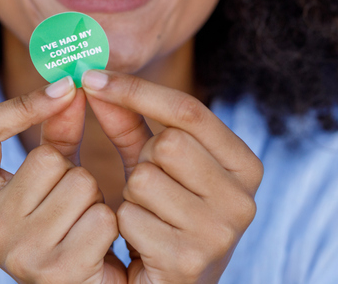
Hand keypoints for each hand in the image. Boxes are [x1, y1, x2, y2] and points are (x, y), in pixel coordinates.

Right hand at [0, 76, 126, 282]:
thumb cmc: (65, 224)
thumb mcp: (53, 175)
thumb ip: (57, 132)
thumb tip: (70, 87)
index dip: (21, 104)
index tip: (65, 88)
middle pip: (46, 157)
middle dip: (74, 171)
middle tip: (70, 202)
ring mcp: (17, 254)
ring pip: (80, 185)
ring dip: (95, 198)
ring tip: (82, 223)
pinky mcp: (55, 273)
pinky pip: (102, 218)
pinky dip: (110, 226)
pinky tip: (97, 246)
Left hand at [82, 70, 263, 283]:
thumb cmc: (164, 214)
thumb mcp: (154, 163)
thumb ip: (130, 122)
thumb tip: (95, 79)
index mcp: (245, 166)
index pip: (190, 110)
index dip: (137, 91)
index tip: (92, 76)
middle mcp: (243, 198)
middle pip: (169, 143)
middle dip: (144, 159)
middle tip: (150, 184)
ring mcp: (220, 233)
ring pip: (145, 179)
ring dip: (132, 195)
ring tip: (149, 215)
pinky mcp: (188, 261)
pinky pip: (130, 218)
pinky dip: (123, 225)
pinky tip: (141, 241)